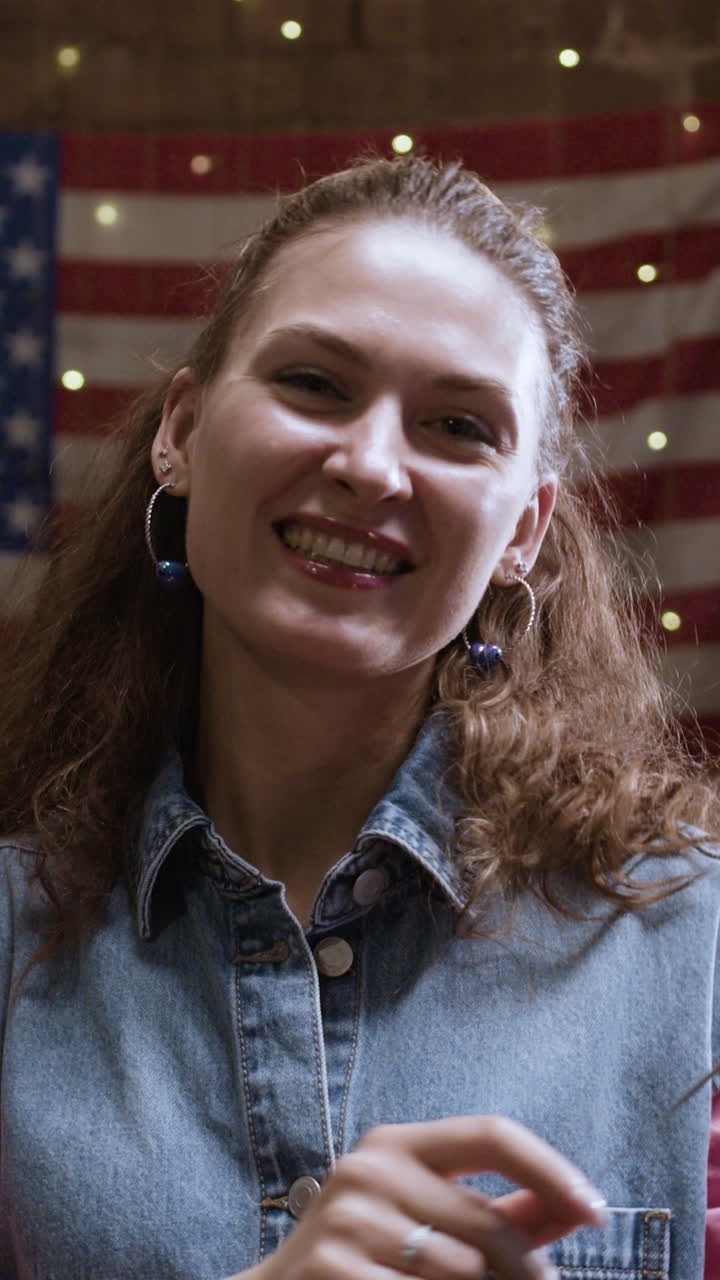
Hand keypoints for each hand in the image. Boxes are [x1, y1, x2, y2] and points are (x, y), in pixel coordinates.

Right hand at [229, 1114, 606, 1279]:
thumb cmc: (367, 1252)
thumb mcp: (425, 1214)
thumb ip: (501, 1211)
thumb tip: (576, 1207)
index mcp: (397, 1143)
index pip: (492, 1135)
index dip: (551, 1169)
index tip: (595, 1209)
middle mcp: (370, 1169)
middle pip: (488, 1222)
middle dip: (529, 1269)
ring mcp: (348, 1222)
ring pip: (465, 1274)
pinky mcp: (335, 1273)